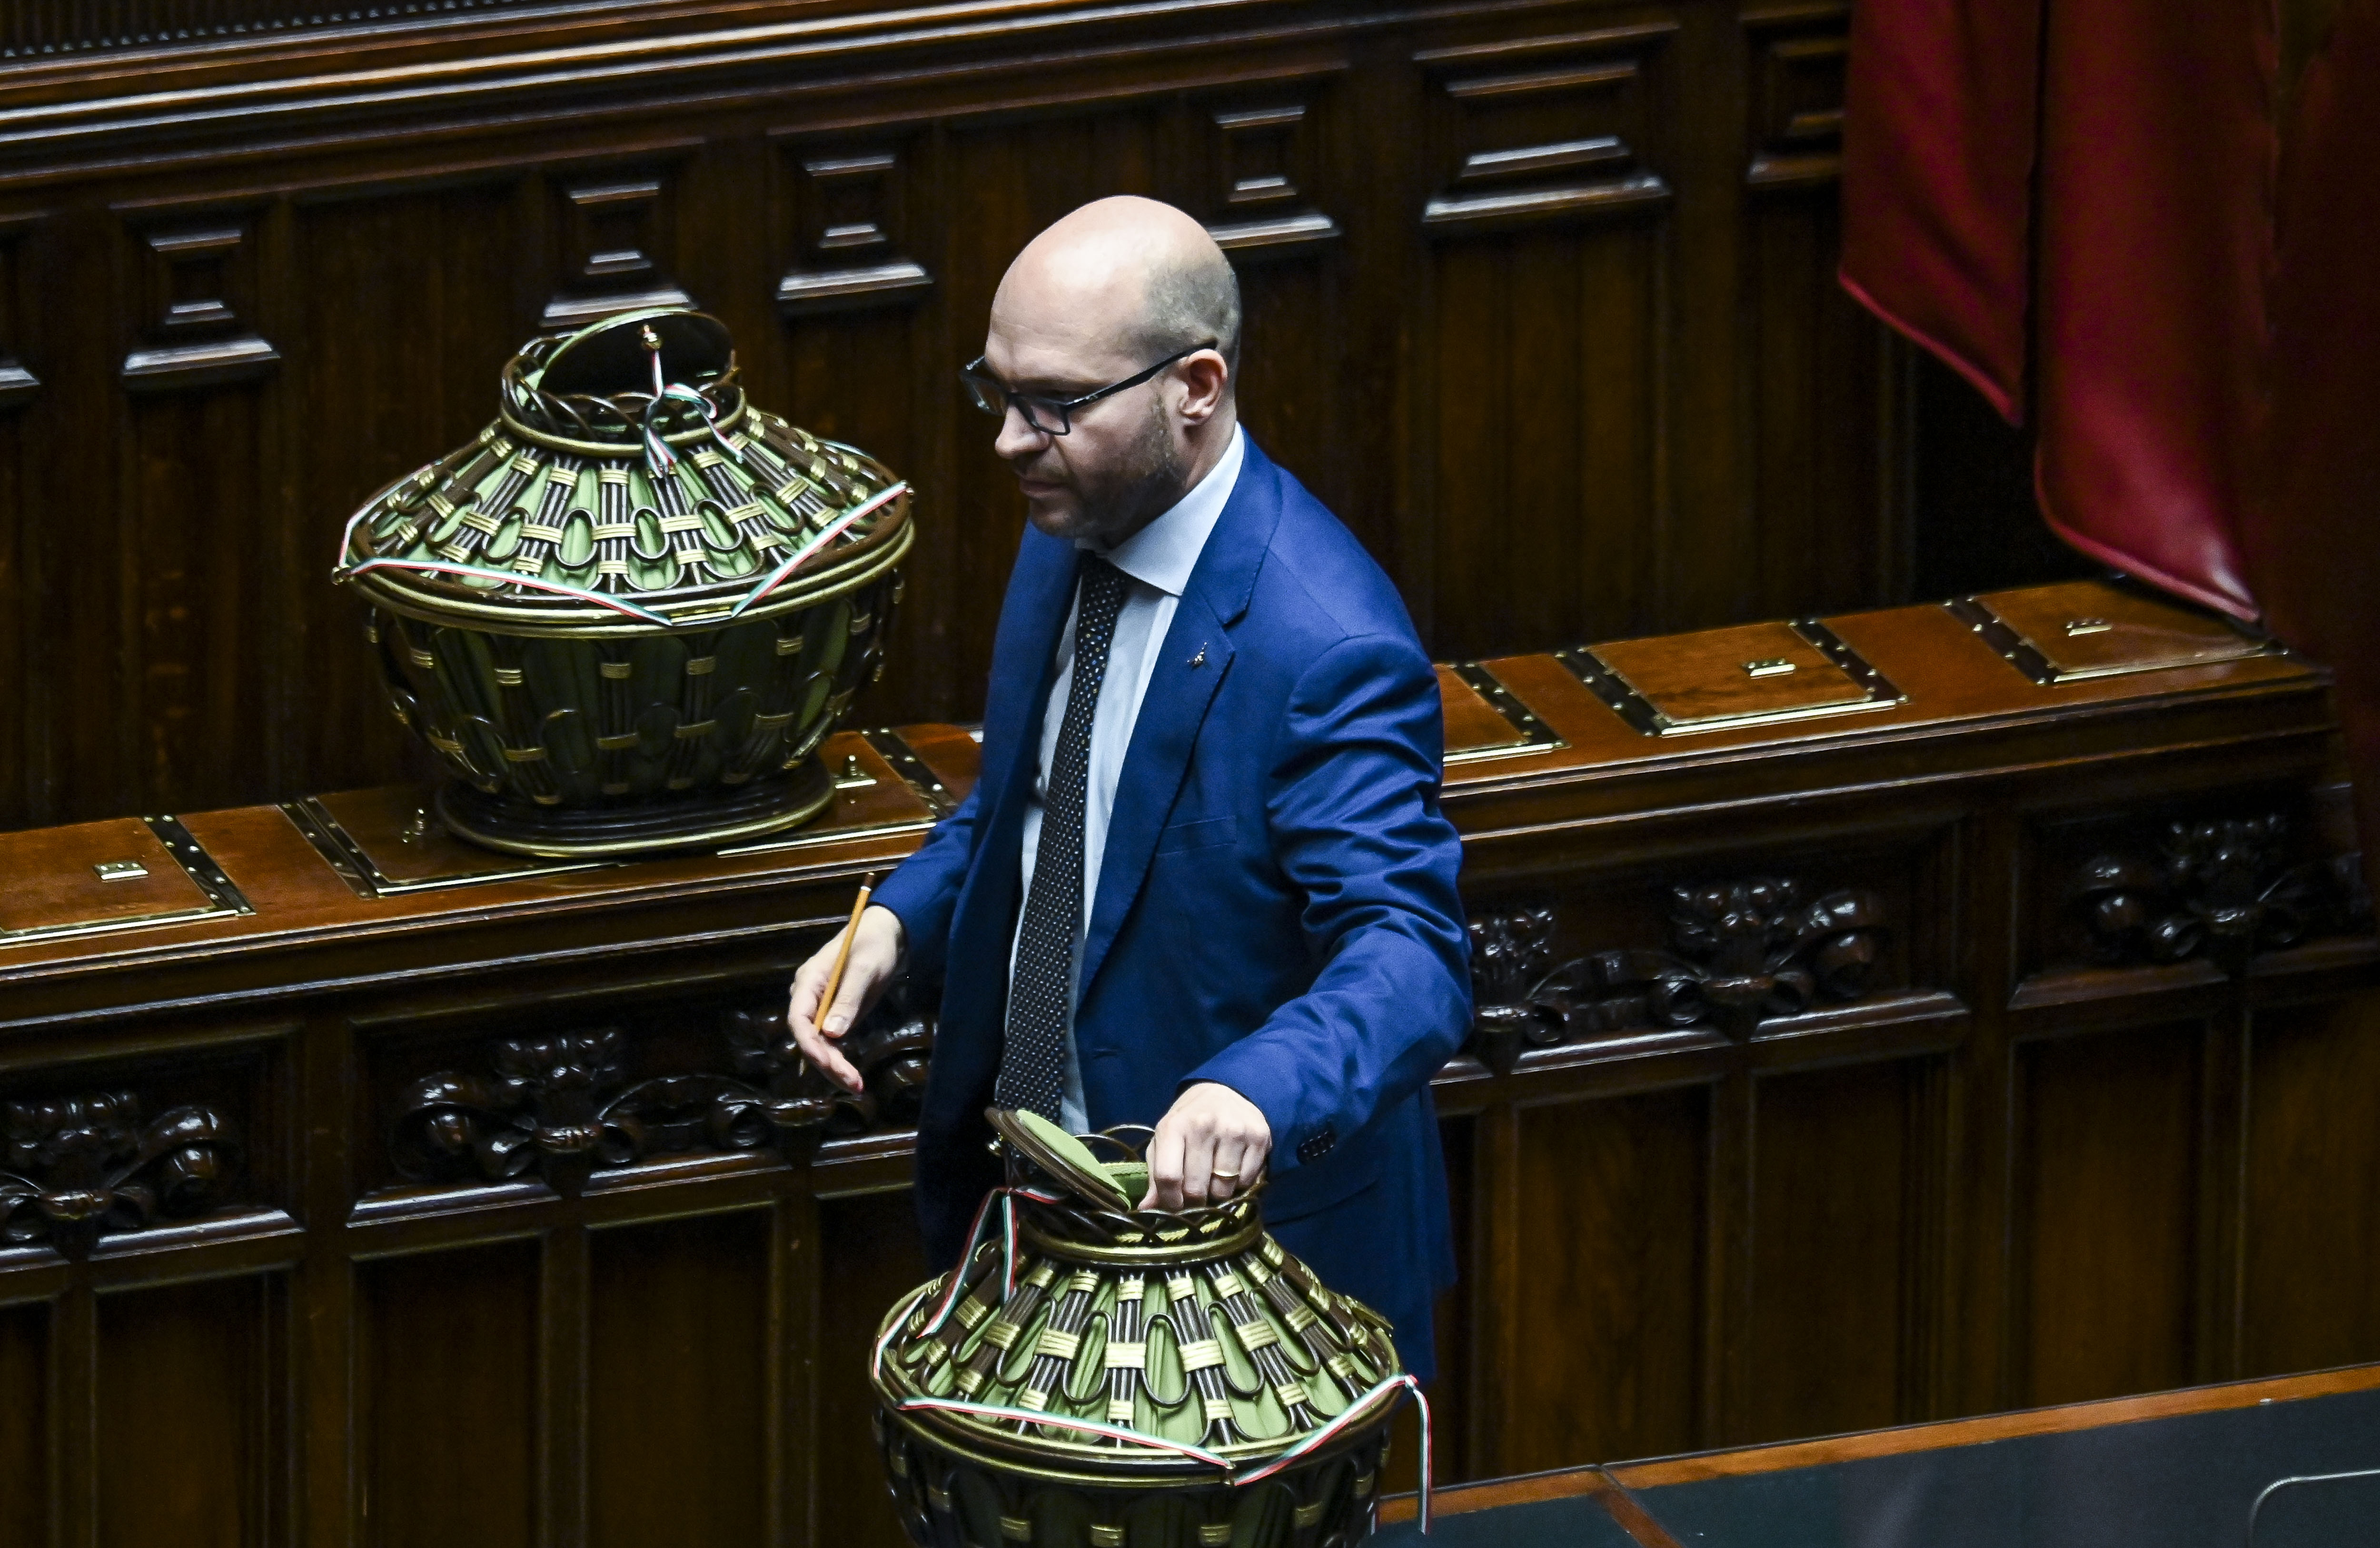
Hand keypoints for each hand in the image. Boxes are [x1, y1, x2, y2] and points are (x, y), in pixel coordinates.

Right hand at [785, 905, 905, 1093]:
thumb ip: (848, 999)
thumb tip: (832, 1034)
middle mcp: (808, 997)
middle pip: (808, 1037)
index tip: (827, 1064)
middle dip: (827, 1062)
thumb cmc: (873, 945)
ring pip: (819, 1044)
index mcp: (808, 981)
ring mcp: (820, 1007)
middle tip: (852, 1083)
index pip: (798, 1019)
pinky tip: (852, 1077)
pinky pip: (830, 1042)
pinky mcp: (833, 1015)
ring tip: (856, 1087)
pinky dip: (839, 1060)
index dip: (809, 1045)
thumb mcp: (865, 969)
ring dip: (834, 1067)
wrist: (885, 934)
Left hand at [1141, 1082, 1270, 1209]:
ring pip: (1223, 1189)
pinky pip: (1246, 1181)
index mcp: (1174, 1126)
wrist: (1224, 1090)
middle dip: (1195, 1202)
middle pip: (1196, 1188)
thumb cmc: (1188, 1121)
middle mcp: (1204, 1126)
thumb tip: (1146, 1209)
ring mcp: (1234, 1130)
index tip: (1175, 1206)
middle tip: (1197, 1196)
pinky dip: (1239, 1184)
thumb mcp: (1165, 1140)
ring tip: (1215, 1178)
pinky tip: (1234, 1168)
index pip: (1168, 1176)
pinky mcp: (1258, 1136)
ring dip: (1218, 1193)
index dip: (1170, 1201)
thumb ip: (1156, 1175)